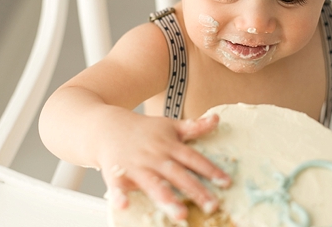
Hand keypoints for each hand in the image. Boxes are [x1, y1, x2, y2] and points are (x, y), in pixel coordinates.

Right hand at [99, 113, 229, 222]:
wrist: (105, 126)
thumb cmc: (141, 130)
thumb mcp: (168, 125)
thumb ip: (193, 127)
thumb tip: (216, 118)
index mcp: (168, 145)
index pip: (193, 158)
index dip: (210, 170)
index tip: (226, 183)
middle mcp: (154, 156)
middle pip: (177, 175)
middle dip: (195, 190)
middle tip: (212, 206)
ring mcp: (135, 166)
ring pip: (153, 184)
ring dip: (166, 198)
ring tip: (180, 213)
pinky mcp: (116, 174)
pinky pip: (117, 187)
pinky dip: (119, 196)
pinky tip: (123, 206)